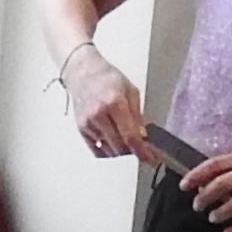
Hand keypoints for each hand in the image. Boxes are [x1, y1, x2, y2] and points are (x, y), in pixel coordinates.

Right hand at [61, 42, 145, 162]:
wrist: (82, 73)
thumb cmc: (106, 78)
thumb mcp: (130, 91)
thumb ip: (137, 115)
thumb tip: (142, 136)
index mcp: (114, 102)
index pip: (130, 135)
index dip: (141, 150)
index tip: (149, 157)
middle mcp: (99, 114)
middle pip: (120, 146)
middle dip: (132, 149)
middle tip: (138, 144)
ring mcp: (88, 123)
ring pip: (109, 151)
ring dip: (120, 149)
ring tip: (123, 137)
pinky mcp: (82, 129)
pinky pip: (97, 150)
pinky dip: (107, 150)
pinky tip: (112, 141)